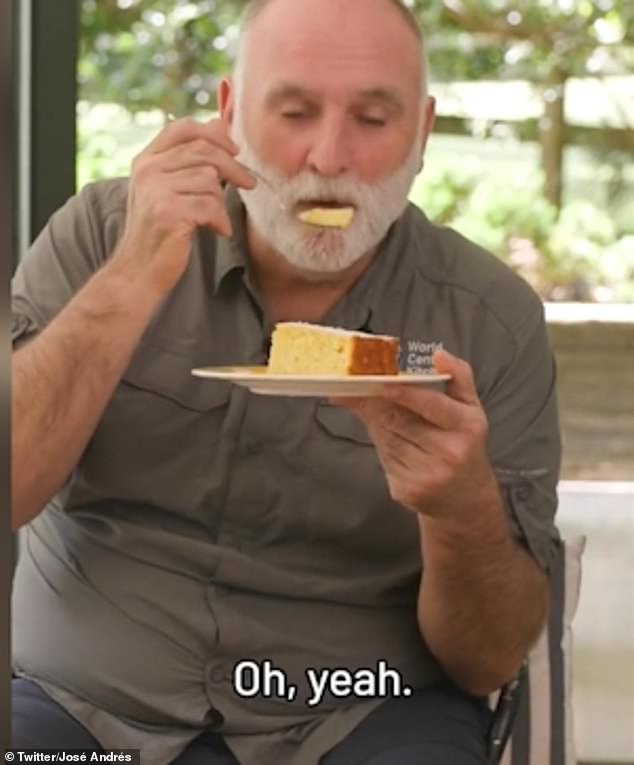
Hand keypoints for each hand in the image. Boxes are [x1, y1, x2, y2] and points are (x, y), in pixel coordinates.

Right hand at [114, 117, 255, 294]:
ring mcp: (156, 190)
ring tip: (214, 219)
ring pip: (209, 179)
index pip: (183, 128)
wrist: (139, 272)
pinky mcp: (168, 211)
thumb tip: (219, 124)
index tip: (235, 150)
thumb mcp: (169, 191)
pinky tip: (217, 231)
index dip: (214, 134)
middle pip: (203, 151)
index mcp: (146, 160)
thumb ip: (190, 161)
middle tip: (248, 184)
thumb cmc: (159, 234)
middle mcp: (148, 170)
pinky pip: (210, 205)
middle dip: (233, 167)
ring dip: (220, 202)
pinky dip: (220, 220)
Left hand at [333, 350, 495, 516]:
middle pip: (400, 420)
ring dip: (378, 424)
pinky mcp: (407, 490)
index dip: (406, 394)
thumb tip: (439, 354)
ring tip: (381, 417)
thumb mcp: (471, 409)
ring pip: (387, 437)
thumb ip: (457, 377)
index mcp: (467, 426)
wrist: (465, 499)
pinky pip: (383, 458)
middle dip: (379, 404)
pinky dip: (381, 446)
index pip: (433, 405)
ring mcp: (427, 475)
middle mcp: (449, 452)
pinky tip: (391, 443)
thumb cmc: (465, 445)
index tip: (384, 383)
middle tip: (362, 389)